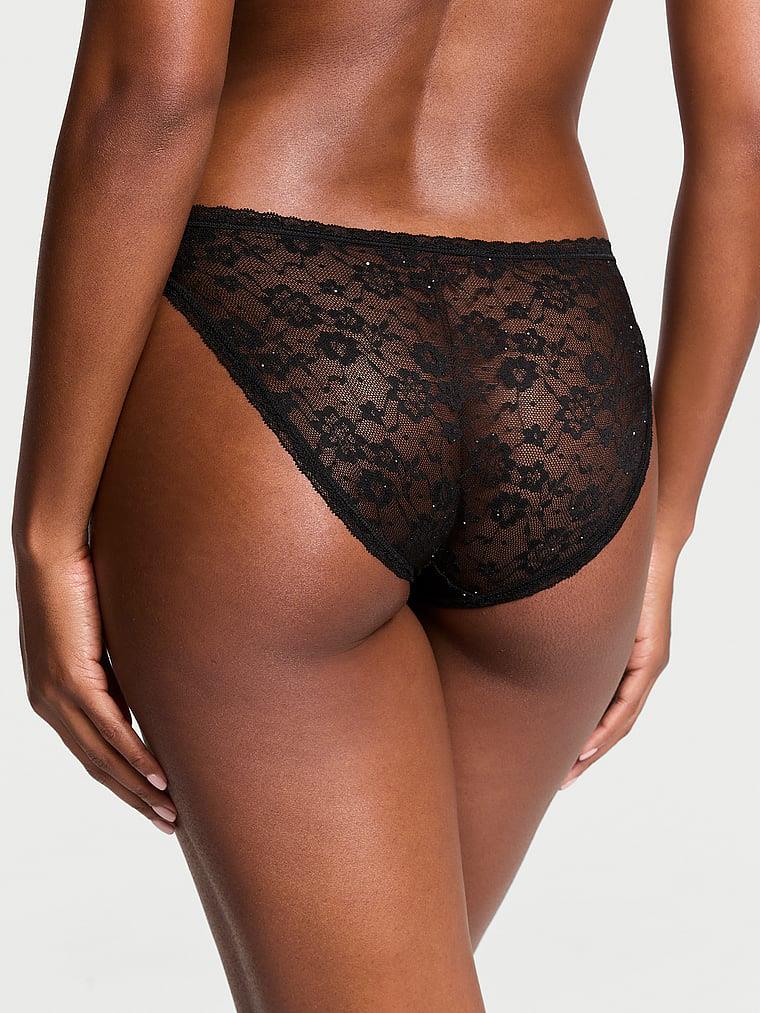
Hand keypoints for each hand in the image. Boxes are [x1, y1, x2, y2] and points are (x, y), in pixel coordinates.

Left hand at [16, 543, 176, 832]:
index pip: (91, 753)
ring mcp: (57, 696)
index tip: (153, 802)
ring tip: (169, 812)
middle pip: (97, 767)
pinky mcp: (72, 679)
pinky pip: (109, 729)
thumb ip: (113, 668)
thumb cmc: (76, 584)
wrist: (49, 553)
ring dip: (138, 790)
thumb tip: (144, 686)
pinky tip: (158, 777)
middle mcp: (49, 705)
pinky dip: (135, 756)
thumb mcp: (98, 637)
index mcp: (52, 698)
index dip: (122, 784)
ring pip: (102, 758)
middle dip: (133, 801)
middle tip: (167, 824)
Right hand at [560, 536, 680, 788]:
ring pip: (624, 719)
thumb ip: (557, 639)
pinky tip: (593, 741)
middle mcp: (638, 671)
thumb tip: (518, 647)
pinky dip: (611, 723)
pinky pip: (631, 698)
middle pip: (615, 726)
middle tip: (561, 782)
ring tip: (572, 770)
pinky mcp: (652, 657)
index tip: (556, 762)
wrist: (638, 549)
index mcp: (619, 665)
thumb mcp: (574, 618)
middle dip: (587, 756)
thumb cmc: (602, 574)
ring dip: (598, 748)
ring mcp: (648, 666)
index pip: (601, 713)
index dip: (580, 741)